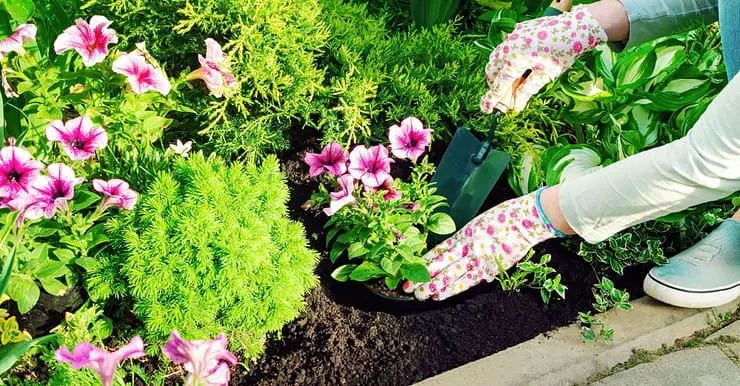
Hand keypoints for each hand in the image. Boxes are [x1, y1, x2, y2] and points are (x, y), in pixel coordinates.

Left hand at [403, 190, 558, 300]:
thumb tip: (452, 254)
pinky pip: (469, 282)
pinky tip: (441, 295)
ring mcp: (479, 260)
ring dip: (435, 287)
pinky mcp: (491, 269)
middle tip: (408, 287)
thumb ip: (464, 240)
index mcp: (464, 234)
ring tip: (421, 295)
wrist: (525, 221)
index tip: (411, 269)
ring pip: (452, 277)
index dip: (423, 261)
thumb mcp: (477, 225)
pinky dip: (454, 289)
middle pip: (441, 265)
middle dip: (423, 277)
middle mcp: (468, 248)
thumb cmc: (503, 219)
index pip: (438, 251)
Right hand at [480, 5, 606, 112]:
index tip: (485, 110)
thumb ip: (527, 90)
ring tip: (509, 81)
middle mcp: (509, 48)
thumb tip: (516, 106)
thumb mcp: (545, 76)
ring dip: (498, 71)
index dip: (491, 99)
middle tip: (503, 96)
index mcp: (515, 60)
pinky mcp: (517, 31)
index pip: (498, 84)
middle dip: (494, 84)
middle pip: (491, 71)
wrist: (574, 28)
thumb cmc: (562, 53)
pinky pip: (504, 47)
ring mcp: (511, 37)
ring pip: (495, 58)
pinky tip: (518, 64)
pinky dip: (505, 59)